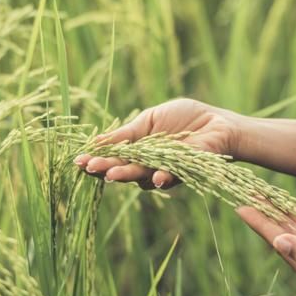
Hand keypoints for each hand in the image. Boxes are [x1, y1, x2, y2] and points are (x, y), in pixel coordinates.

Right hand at [74, 98, 243, 188]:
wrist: (217, 123)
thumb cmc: (184, 118)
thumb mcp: (149, 120)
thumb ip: (127, 134)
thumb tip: (96, 141)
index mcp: (137, 150)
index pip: (112, 157)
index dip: (96, 159)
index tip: (79, 161)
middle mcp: (147, 165)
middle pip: (122, 169)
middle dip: (106, 169)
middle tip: (91, 168)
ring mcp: (164, 170)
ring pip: (142, 176)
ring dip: (127, 174)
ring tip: (112, 173)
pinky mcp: (184, 172)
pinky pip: (170, 177)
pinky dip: (162, 177)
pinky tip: (155, 177)